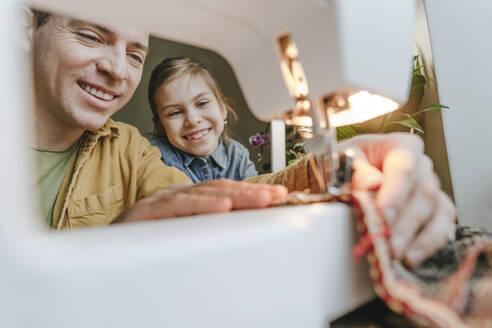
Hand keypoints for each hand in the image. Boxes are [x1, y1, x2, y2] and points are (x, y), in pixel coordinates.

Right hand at [114, 179, 287, 222]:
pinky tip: (223, 208)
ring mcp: (163, 199)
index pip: (225, 190)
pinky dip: (202, 206)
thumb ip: (205, 224)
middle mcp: (178, 194)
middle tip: (278, 195)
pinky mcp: (148, 211)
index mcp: (188, 197)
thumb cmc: (145, 239)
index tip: (278, 197)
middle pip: (221, 188)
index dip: (252, 191)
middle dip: (253, 191)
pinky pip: (179, 206)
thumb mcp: (183, 230)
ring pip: (204, 193)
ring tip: (262, 200)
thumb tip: (239, 224)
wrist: (105, 245)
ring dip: (237, 195)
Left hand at [340, 133, 455, 267]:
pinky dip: (430, 243)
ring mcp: (432, 188)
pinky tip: (412, 258)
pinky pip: (443, 226)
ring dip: (421, 237)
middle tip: (390, 245)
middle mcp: (422, 165)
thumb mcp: (342, 161)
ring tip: (402, 257)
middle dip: (406, 223)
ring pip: (437, 211)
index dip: (396, 193)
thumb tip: (373, 184)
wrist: (350, 173)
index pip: (404, 166)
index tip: (384, 216)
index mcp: (400, 147)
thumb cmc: (347, 165)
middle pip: (423, 192)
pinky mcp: (436, 210)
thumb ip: (355, 170)